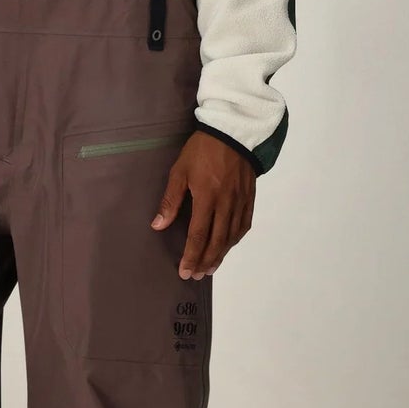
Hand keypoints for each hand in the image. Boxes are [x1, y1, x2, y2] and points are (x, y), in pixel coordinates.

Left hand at [151, 130, 255, 278]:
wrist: (233, 131)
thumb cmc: (202, 149)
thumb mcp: (180, 170)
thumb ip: (170, 200)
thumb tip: (158, 225)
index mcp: (207, 197)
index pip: (198, 235)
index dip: (191, 256)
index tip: (185, 271)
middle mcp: (226, 203)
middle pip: (217, 241)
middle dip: (206, 261)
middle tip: (196, 276)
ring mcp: (240, 201)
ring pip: (232, 236)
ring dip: (221, 255)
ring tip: (210, 267)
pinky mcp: (249, 197)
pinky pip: (244, 224)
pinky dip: (235, 239)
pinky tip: (228, 245)